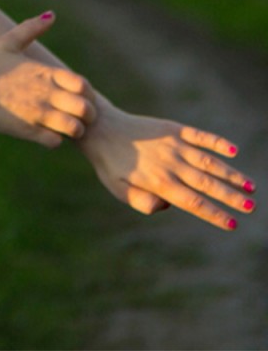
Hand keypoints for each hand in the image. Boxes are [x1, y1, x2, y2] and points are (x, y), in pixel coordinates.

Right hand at [0, 12, 96, 147]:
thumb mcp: (7, 42)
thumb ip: (31, 29)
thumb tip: (51, 14)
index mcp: (46, 73)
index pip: (83, 85)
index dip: (85, 92)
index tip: (75, 95)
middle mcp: (47, 94)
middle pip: (86, 109)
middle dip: (85, 114)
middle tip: (75, 114)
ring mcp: (39, 115)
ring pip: (75, 129)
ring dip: (73, 129)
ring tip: (62, 127)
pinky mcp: (28, 132)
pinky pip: (55, 142)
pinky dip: (54, 140)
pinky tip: (45, 133)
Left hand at [78, 96, 256, 230]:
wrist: (100, 127)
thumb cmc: (109, 163)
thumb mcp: (117, 188)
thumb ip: (141, 202)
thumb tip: (166, 206)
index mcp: (158, 182)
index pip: (192, 202)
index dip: (214, 214)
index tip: (232, 224)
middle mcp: (170, 163)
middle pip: (206, 184)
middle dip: (231, 197)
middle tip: (251, 207)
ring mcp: (173, 144)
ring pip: (208, 161)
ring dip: (230, 174)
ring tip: (250, 186)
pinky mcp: (173, 128)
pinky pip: (199, 136)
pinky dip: (217, 142)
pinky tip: (233, 150)